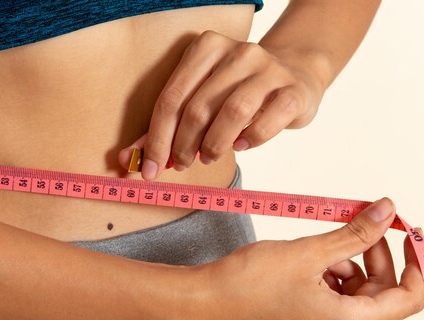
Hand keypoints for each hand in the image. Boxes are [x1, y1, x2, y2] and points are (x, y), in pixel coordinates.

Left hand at [118, 30, 326, 179]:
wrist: (295, 77)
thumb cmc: (238, 94)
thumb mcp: (201, 99)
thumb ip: (167, 126)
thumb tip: (128, 159)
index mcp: (206, 48)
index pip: (171, 98)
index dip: (156, 139)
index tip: (150, 168)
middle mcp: (237, 52)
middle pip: (197, 107)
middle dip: (182, 145)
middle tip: (180, 164)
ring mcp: (268, 69)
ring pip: (232, 112)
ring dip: (213, 145)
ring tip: (207, 157)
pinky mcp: (292, 90)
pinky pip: (265, 122)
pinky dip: (249, 140)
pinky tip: (241, 146)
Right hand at [193, 198, 423, 319]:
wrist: (202, 304)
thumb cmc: (247, 282)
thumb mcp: (308, 251)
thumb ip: (355, 233)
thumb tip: (387, 212)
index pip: (407, 298)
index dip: (414, 263)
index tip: (405, 235)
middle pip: (375, 297)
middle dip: (370, 258)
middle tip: (357, 225)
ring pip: (349, 301)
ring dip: (344, 269)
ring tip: (315, 249)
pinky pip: (327, 310)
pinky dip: (325, 284)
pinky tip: (302, 266)